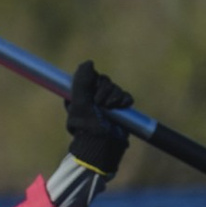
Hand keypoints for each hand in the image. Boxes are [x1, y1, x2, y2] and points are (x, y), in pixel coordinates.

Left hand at [62, 57, 133, 175]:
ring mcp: (107, 104)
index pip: (90, 77)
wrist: (103, 144)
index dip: (93, 83)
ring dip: (114, 96)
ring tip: (110, 108)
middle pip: (104, 81)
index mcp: (80, 96)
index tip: (92, 92)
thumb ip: (82, 81)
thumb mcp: (80, 102)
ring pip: (115, 88)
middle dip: (104, 90)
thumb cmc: (87, 126)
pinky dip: (124, 101)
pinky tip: (121, 108)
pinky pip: (126, 97)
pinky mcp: (120, 110)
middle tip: (100, 103)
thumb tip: (89, 62)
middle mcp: (93, 99)